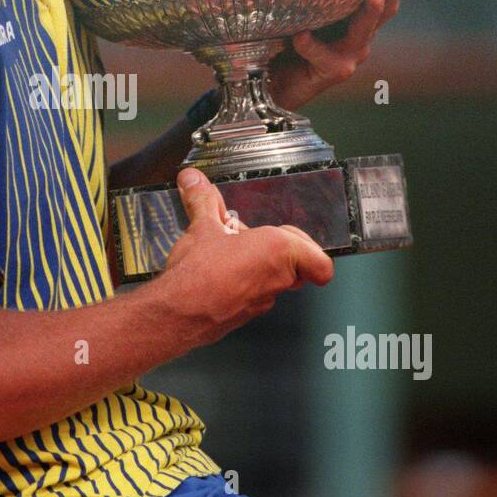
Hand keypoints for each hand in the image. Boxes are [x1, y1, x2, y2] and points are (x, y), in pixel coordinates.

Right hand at [164, 167, 333, 341]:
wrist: (177, 314)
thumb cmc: (198, 273)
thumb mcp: (201, 226)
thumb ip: (202, 200)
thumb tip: (193, 179)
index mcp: (278, 250)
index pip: (319, 261)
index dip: (308, 250)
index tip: (293, 240)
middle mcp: (279, 278)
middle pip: (298, 268)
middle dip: (277, 252)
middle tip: (254, 240)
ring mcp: (263, 300)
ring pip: (274, 281)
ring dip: (259, 267)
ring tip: (230, 253)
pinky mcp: (246, 316)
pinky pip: (254, 296)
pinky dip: (243, 284)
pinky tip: (218, 274)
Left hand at [268, 0, 412, 112]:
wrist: (274, 84)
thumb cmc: (287, 44)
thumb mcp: (301, 10)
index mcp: (356, 19)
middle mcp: (359, 37)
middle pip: (384, 10)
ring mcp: (349, 56)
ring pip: (364, 32)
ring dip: (371, 11)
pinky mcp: (333, 73)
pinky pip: (322, 54)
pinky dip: (310, 44)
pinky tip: (301, 35)